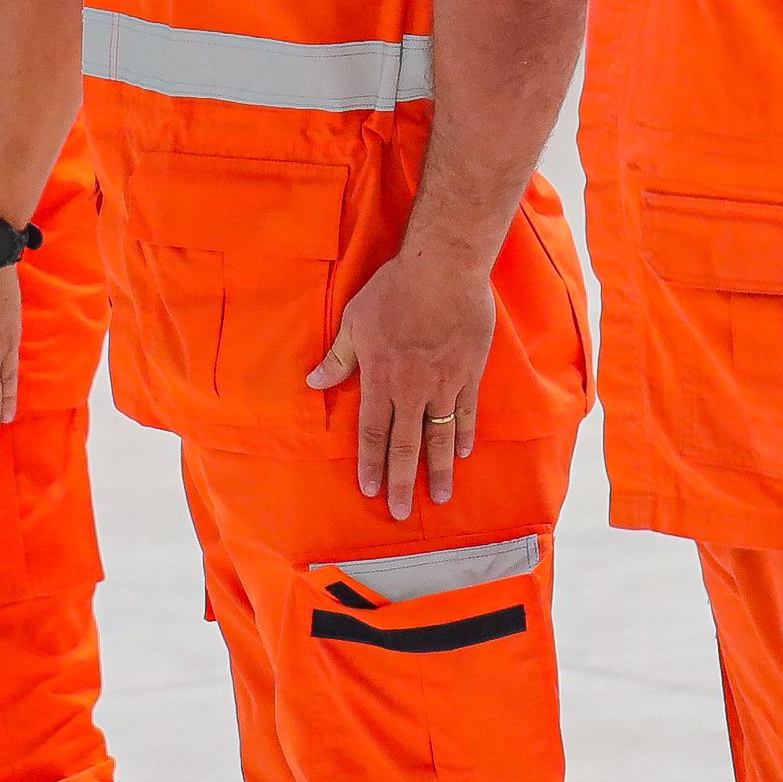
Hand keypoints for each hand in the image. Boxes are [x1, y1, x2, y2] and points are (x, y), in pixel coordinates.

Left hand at [310, 244, 494, 519]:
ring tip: (441, 497)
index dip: (372, 464)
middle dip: (402, 481)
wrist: (444, 268)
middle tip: (401, 513)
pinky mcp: (469, 372)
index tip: (371, 491)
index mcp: (381, 379)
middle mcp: (413, 389)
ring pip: (440, 436)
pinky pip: (466, 412)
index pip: (374, 432)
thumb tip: (313, 382)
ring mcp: (444, 384)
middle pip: (406, 445)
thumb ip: (338, 357)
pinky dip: (464, 434)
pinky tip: (464, 453)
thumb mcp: (355, 321)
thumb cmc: (394, 291)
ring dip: (439, 469)